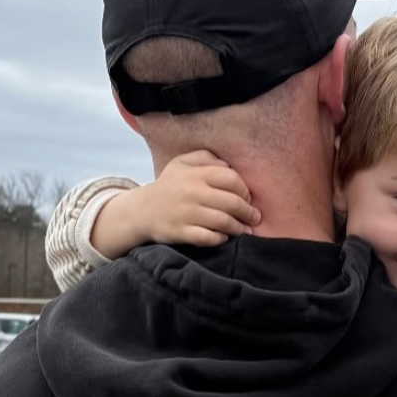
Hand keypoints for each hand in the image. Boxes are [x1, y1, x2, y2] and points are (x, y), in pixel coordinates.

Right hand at [93, 150, 260, 258]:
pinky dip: (220, 239)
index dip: (245, 190)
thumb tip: (228, 165)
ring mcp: (185, 213)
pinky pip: (207, 237)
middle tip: (255, 218)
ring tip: (245, 231)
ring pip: (223, 221)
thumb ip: (205, 158)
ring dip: (239, 228)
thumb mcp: (182, 163)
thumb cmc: (169, 186)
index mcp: (195, 174)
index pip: (231, 179)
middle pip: (231, 202)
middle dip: (248, 212)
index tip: (249, 199)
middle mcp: (191, 192)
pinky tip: (224, 238)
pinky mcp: (179, 232)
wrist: (141, 211)